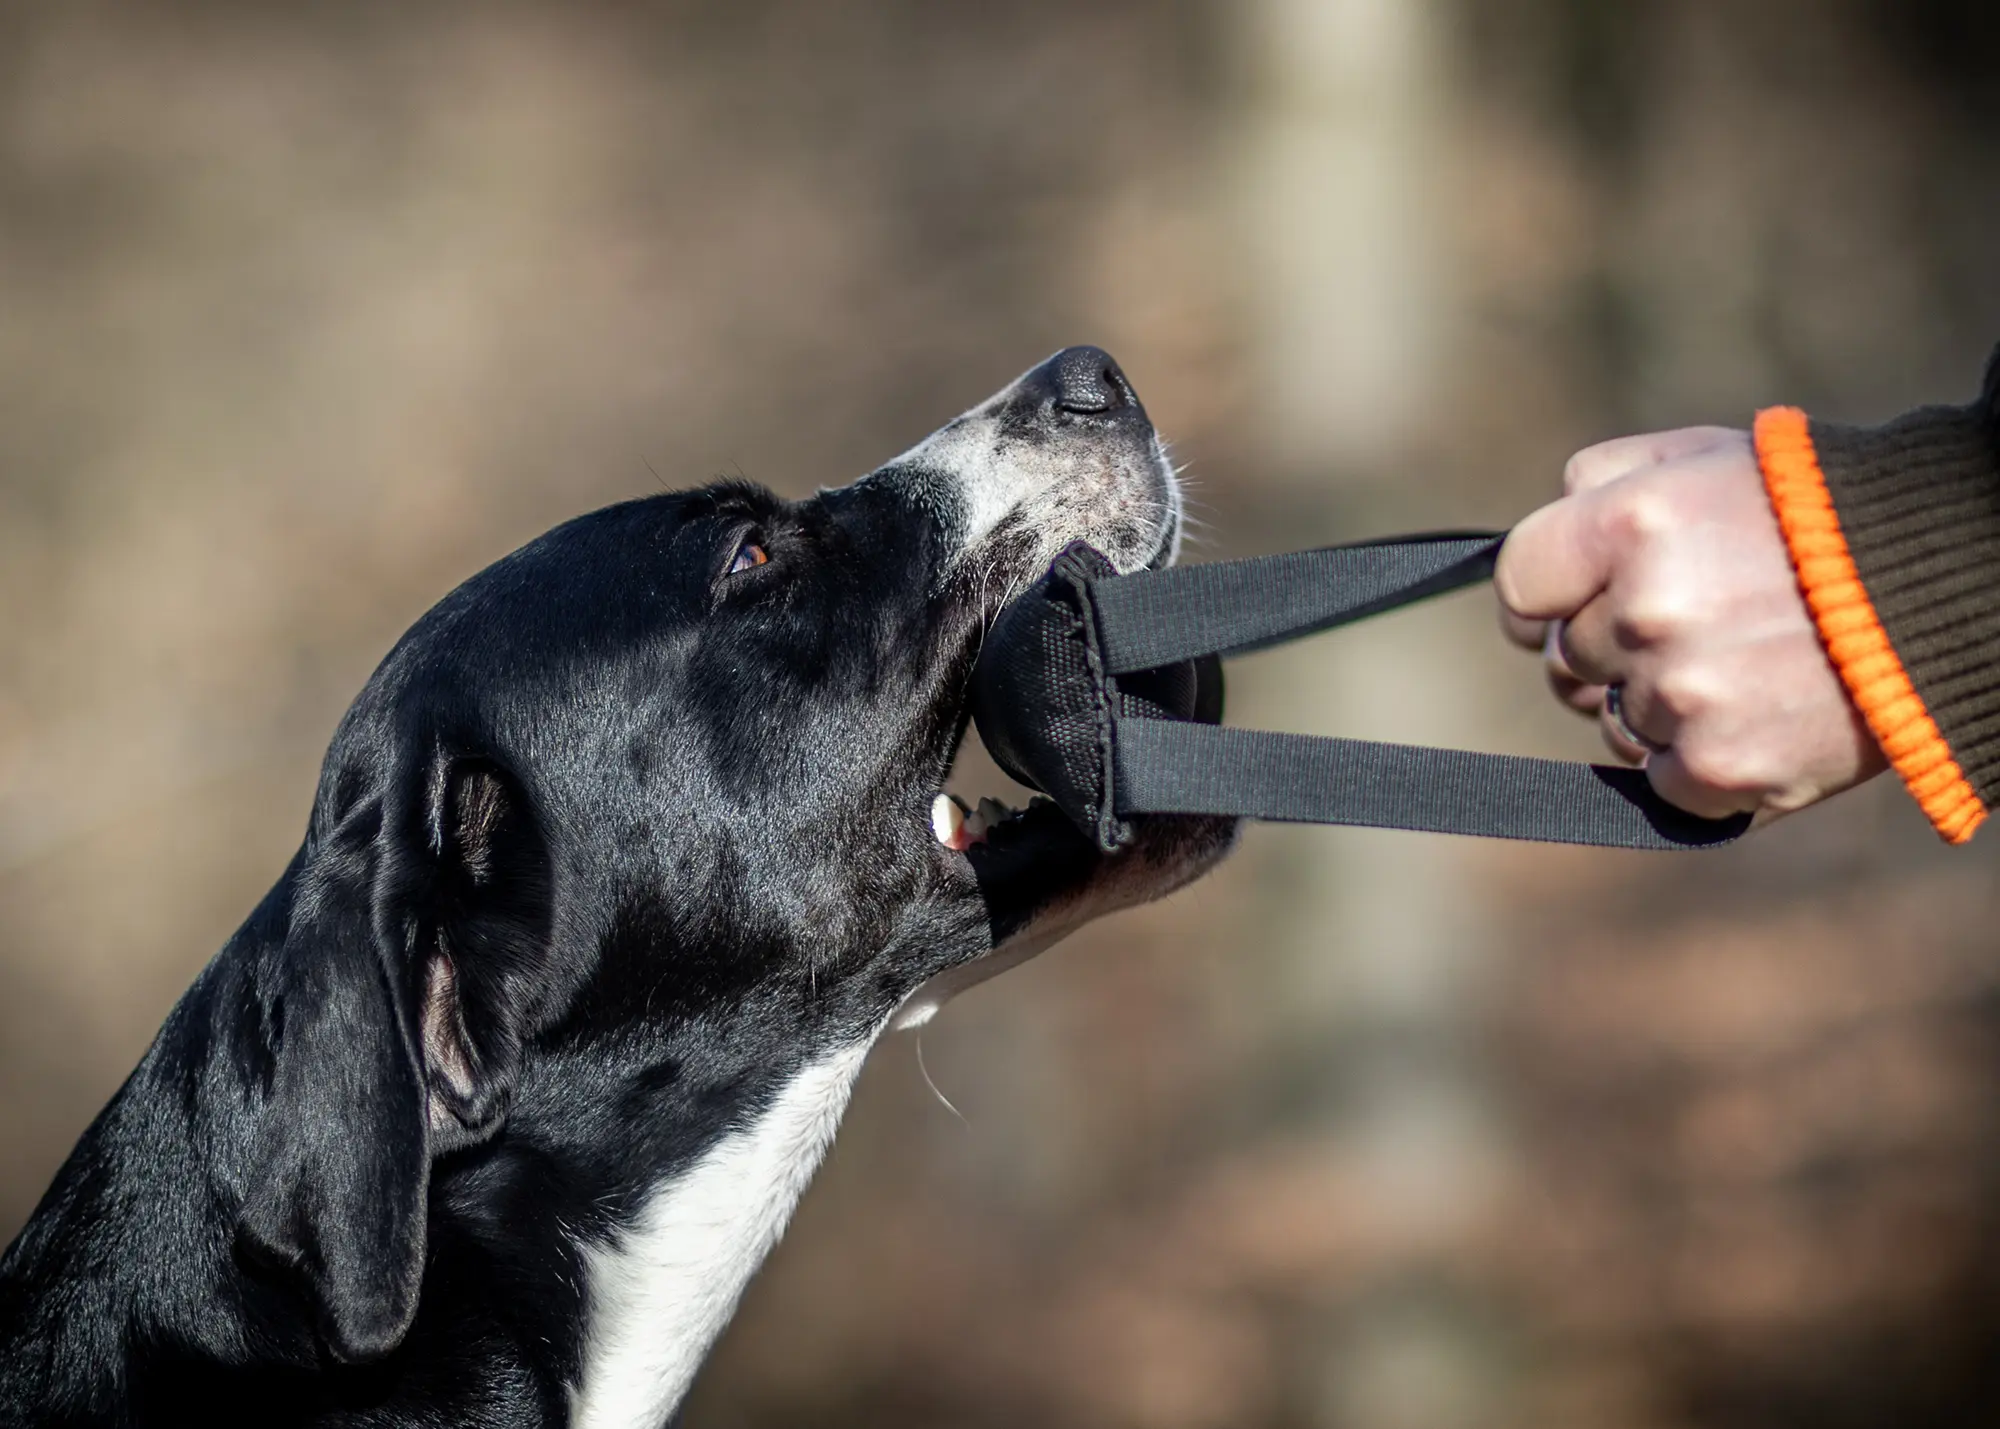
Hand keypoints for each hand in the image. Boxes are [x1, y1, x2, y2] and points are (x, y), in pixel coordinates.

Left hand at [1494, 426, 1886, 822]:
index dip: (1540, 602)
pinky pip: (1661, 779)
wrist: (1948, 583)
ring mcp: (1682, 695)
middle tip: (1695, 626)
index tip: (1563, 608)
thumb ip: (1602, 485)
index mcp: (1632, 523)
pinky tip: (1758, 715)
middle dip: (1609, 648)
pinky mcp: (1720, 766)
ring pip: (1613, 721)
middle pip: (1566, 658)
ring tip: (1743, 665)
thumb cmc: (1816, 513)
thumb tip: (1527, 557)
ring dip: (1657, 705)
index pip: (1518, 583)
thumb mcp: (1705, 458)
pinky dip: (1699, 760)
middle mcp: (1647, 611)